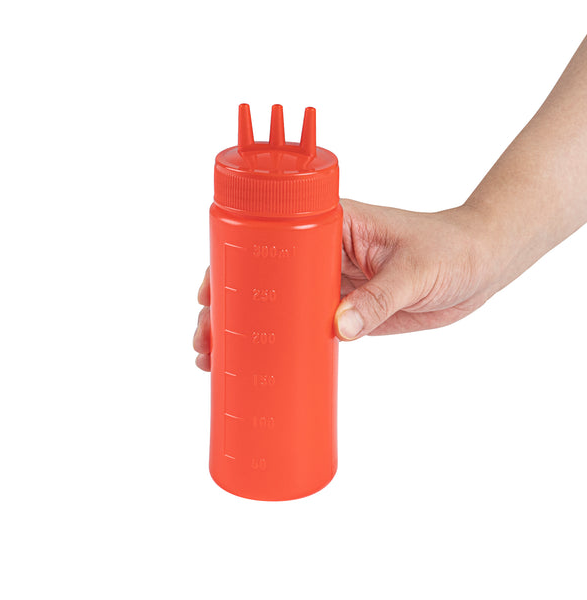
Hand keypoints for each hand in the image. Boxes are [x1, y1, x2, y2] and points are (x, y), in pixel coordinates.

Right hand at [193, 198, 496, 369]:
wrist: (481, 264)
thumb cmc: (452, 248)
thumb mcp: (414, 270)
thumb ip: (378, 299)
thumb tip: (337, 328)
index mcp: (331, 224)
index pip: (268, 237)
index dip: (233, 264)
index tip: (209, 293)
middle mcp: (322, 251)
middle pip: (262, 276)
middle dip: (229, 306)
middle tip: (206, 340)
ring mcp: (331, 282)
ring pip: (277, 304)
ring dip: (247, 328)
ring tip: (216, 359)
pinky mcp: (345, 308)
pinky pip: (304, 324)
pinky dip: (281, 342)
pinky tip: (261, 361)